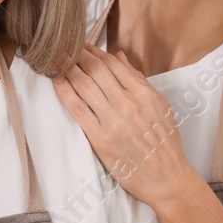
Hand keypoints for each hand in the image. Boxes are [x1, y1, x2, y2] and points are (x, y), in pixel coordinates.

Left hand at [52, 45, 193, 204]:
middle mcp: (127, 104)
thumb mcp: (161, 106)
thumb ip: (139, 81)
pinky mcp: (100, 138)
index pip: (113, 64)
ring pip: (84, 86)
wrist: (166, 178)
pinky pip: (77, 109)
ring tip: (58, 59)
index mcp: (144, 94)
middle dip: (78, 55)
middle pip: (95, 70)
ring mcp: (112, 121)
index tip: (84, 45)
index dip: (95, 51)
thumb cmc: (165, 143)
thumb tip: (120, 58)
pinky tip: (57, 81)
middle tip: (65, 46)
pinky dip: (65, 92)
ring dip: (68, 68)